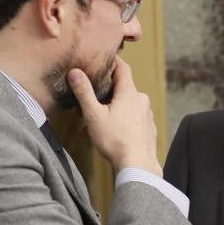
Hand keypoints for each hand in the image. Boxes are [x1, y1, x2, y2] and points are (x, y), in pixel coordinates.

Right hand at [67, 58, 160, 175]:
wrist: (138, 165)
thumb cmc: (115, 140)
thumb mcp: (94, 115)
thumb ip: (84, 92)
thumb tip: (75, 72)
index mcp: (129, 92)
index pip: (123, 67)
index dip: (112, 61)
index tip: (102, 58)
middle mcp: (141, 100)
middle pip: (123, 87)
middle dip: (106, 91)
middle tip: (91, 98)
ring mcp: (147, 114)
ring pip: (127, 104)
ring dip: (111, 109)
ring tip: (95, 122)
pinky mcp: (148, 127)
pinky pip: (133, 118)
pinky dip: (121, 120)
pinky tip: (109, 133)